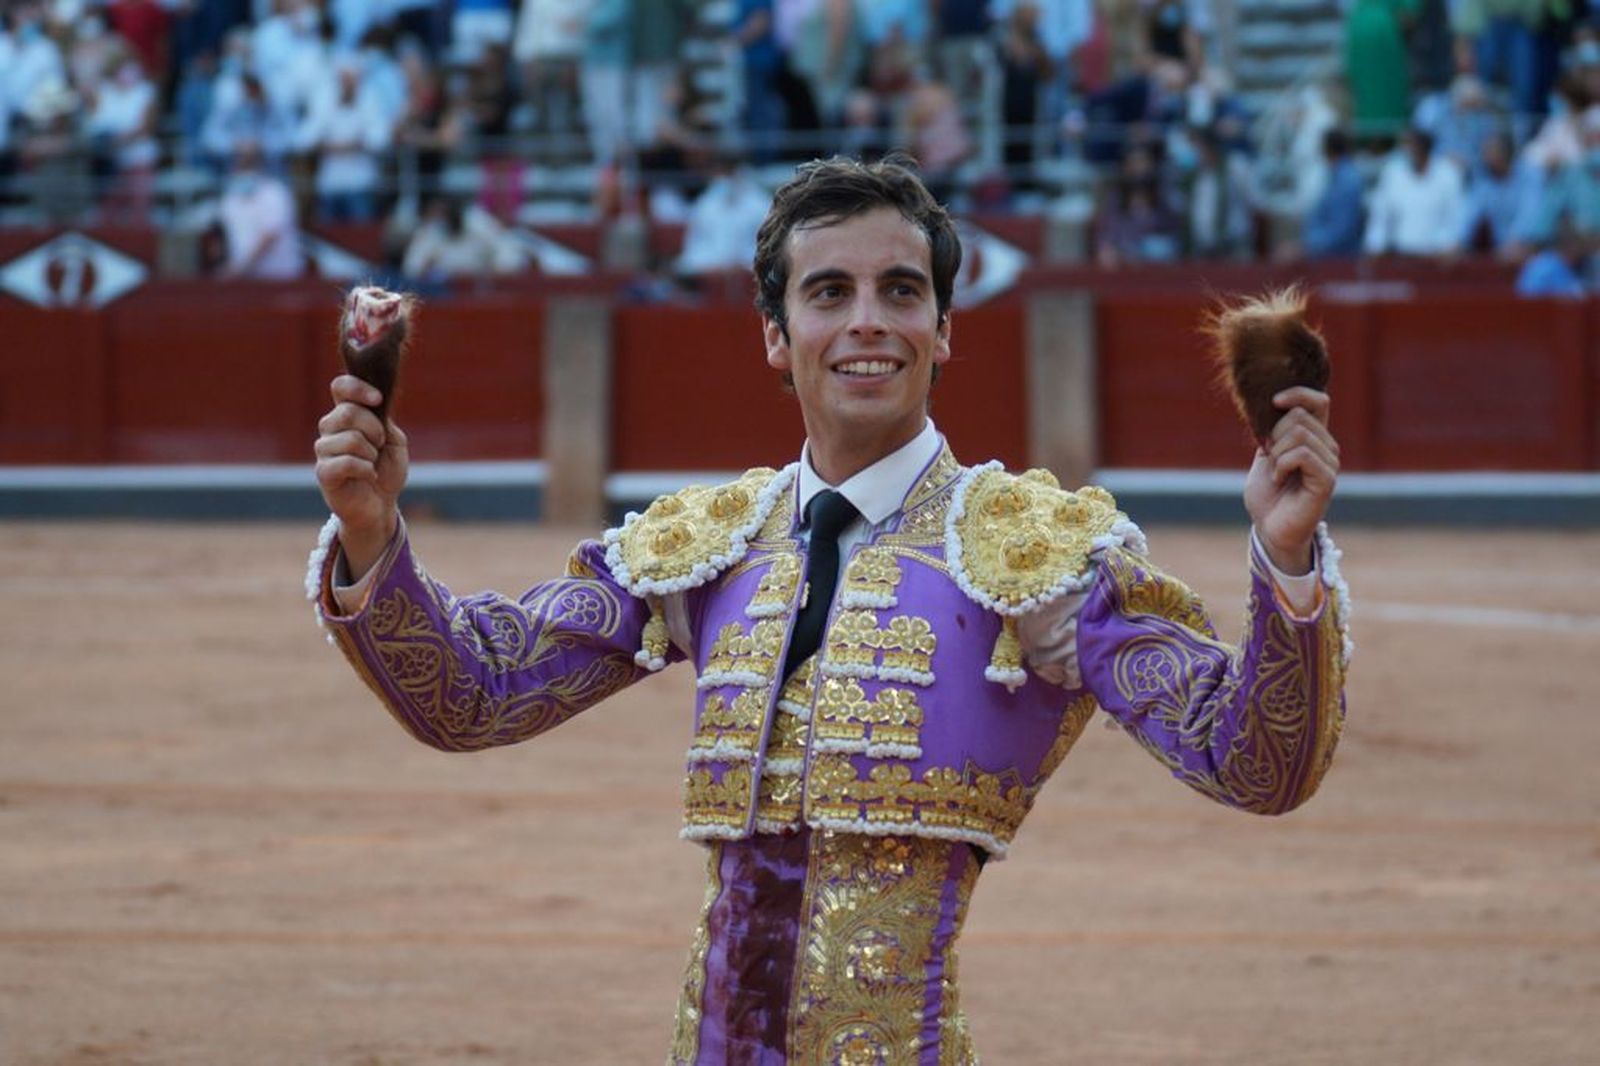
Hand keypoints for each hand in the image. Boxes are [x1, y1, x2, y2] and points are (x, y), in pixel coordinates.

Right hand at [315, 375, 407, 578]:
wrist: (381, 504)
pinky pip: (346, 462)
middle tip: (379, 445)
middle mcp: (330, 429)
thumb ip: (383, 421)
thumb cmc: (385, 470)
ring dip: (371, 453)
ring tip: (372, 464)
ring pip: (350, 439)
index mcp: (347, 415)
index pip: (340, 387)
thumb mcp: (394, 441)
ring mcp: (324, 450)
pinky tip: (368, 476)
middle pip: (347, 413)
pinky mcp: (324, 472)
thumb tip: (373, 408)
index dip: (357, 388)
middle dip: (373, 429)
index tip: (378, 399)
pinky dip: (366, 470)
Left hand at [1243, 387, 1338, 573]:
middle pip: (1300, 415)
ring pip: (1300, 433)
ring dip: (1276, 453)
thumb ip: (1273, 431)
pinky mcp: (1326, 480)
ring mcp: (1329, 463)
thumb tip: (1273, 403)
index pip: (1319, 401)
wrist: (1268, 528)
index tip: (1274, 401)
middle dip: (1273, 434)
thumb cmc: (1268, 495)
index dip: (1298, 394)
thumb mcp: (1266, 455)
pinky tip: (1279, 479)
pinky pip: (1302, 454)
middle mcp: (1327, 447)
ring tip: (1276, 473)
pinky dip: (1281, 464)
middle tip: (1269, 459)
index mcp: (1314, 438)